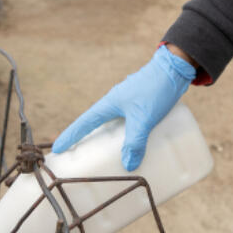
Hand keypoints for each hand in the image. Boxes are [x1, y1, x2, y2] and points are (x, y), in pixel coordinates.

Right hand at [52, 45, 196, 170]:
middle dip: (88, 142)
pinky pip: (129, 124)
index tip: (57, 149)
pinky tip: (136, 145)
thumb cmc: (155, 88)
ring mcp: (128, 103)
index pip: (84, 124)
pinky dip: (127, 136)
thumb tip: (129, 165)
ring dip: (110, 140)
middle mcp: (115, 103)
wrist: (175, 67)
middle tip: (82, 159)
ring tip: (110, 157)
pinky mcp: (141, 104)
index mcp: (109, 104)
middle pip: (97, 126)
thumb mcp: (143, 118)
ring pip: (114, 125)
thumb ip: (136, 141)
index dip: (70, 137)